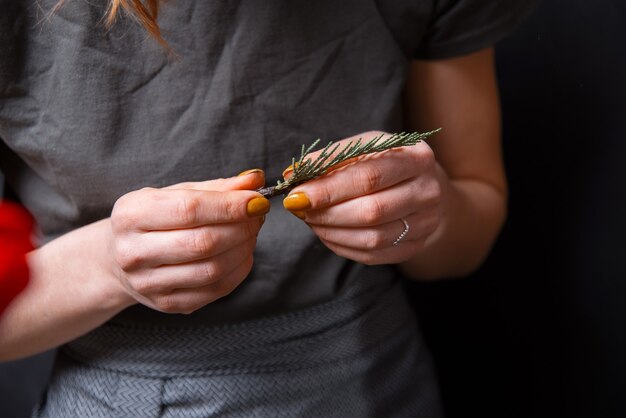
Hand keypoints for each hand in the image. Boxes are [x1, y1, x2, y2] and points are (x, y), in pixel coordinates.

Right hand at [108, 170, 268, 313]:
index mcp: (132, 214)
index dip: (230, 205)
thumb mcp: (176, 194)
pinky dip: (239, 270)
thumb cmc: (154, 219)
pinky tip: (242, 253)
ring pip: (213, 269)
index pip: (189, 209)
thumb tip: (254, 181)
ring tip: (251, 233)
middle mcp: (134, 252)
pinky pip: (216, 290)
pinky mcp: (168, 304)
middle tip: (258, 216)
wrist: (119, 257)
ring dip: (243, 248)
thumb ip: (217, 188)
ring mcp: (149, 283)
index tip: (258, 200)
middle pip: (204, 242)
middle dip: (242, 227)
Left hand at [282, 131, 440, 264]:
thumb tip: (292, 175)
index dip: (328, 189)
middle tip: (299, 209)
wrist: (421, 185)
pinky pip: (373, 255)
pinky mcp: (415, 246)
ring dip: (331, 231)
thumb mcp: (363, 149)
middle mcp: (428, 191)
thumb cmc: (385, 162)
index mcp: (417, 157)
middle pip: (371, 211)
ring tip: (311, 220)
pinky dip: (342, 246)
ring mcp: (426, 223)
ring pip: (372, 238)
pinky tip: (327, 233)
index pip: (368, 177)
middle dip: (327, 212)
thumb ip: (330, 159)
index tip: (296, 194)